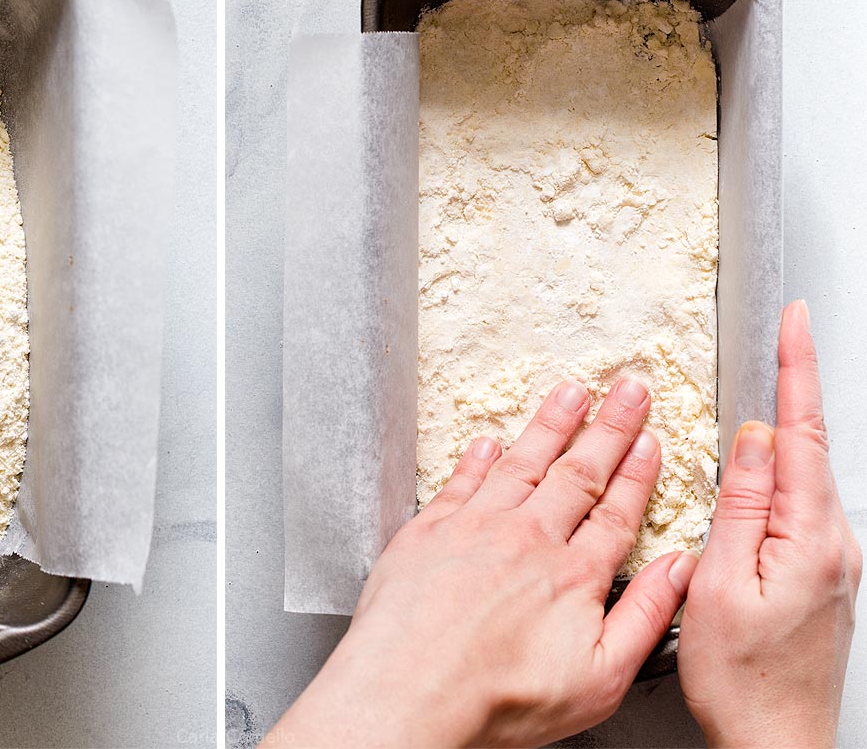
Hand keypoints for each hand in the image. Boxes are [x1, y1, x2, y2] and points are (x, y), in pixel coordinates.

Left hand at [267, 376, 696, 747]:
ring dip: (550, 424)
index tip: (651, 441)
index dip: (637, 473)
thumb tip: (681, 572)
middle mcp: (527, 538)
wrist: (410, 692)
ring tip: (571, 393)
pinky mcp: (429, 530)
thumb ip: (644, 618)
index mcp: (572, 575)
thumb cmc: (498, 700)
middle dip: (608, 427)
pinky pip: (462, 480)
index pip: (616, 512)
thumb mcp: (599, 680)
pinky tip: (491, 441)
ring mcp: (475, 527)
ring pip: (522, 462)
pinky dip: (480, 457)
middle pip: (577, 472)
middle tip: (628, 390)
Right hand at [679, 301, 860, 748]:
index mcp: (811, 538)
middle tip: (780, 337)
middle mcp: (835, 543)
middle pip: (809, 447)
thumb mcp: (719, 581)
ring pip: (803, 477)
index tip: (796, 321)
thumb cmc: (741, 678)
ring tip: (758, 401)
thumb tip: (752, 438)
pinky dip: (777, 477)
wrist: (775, 742)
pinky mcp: (822, 575)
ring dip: (781, 434)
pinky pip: (799, 507)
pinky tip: (755, 476)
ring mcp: (833, 560)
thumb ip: (740, 503)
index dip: (797, 369)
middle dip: (793, 387)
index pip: (802, 433)